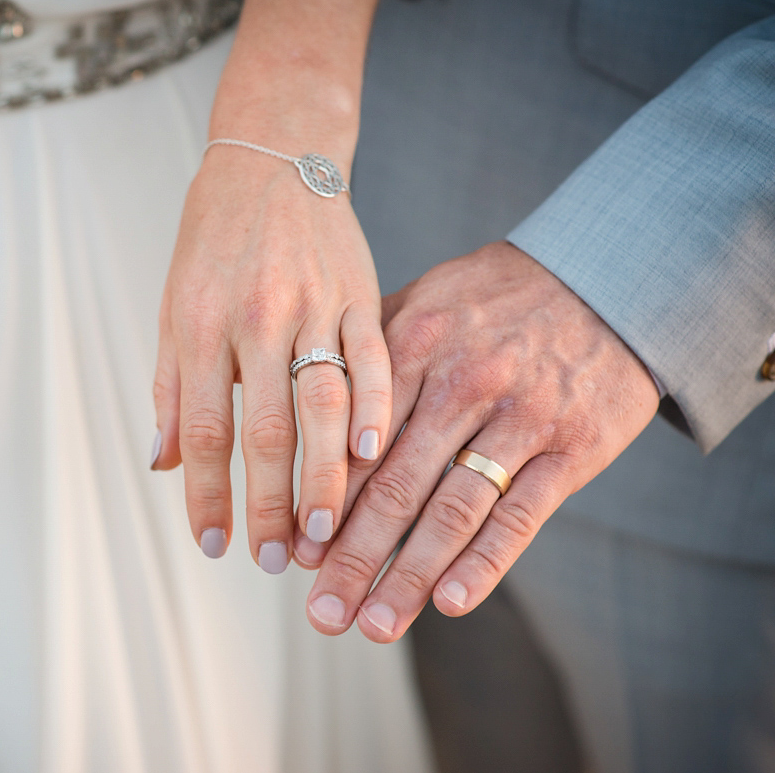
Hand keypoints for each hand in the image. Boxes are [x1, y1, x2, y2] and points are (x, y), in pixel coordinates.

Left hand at [150, 148, 392, 572]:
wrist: (271, 158)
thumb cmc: (213, 240)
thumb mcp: (174, 306)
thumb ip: (172, 386)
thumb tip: (164, 461)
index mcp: (202, 324)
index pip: (206, 428)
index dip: (207, 493)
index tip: (213, 544)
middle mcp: (256, 317)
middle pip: (267, 428)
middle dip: (271, 502)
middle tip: (278, 558)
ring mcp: (314, 304)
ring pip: (323, 402)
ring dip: (325, 475)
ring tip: (326, 531)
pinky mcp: (361, 291)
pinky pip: (373, 359)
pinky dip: (375, 409)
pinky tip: (372, 456)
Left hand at [302, 241, 658, 639]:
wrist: (605, 276)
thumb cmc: (495, 297)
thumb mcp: (424, 299)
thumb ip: (367, 350)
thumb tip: (297, 398)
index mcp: (414, 347)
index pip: (357, 441)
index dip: (323, 503)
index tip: (295, 554)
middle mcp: (462, 384)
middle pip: (396, 486)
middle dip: (353, 557)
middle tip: (322, 612)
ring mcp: (520, 418)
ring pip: (453, 509)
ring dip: (411, 575)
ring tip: (375, 624)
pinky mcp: (573, 446)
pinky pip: (523, 513)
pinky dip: (486, 561)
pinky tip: (450, 601)